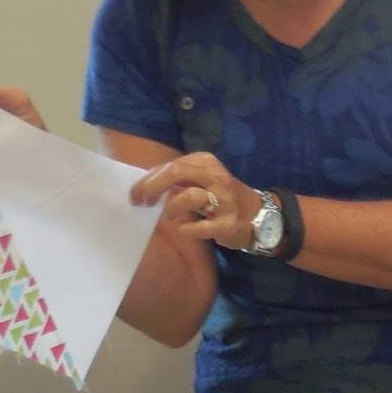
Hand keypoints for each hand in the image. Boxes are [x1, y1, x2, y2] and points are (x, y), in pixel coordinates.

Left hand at [129, 152, 258, 251]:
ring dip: (173, 208)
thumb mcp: (200, 179)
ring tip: (170, 216)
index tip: (135, 193)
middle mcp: (215, 176)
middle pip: (176, 173)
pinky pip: (200, 227)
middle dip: (153, 187)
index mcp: (205, 162)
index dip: (148, 180)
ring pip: (189, 197)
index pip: (170, 166)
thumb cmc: (220, 196)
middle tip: (142, 202)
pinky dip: (187, 229)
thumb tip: (144, 183)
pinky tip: (184, 229)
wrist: (256, 215)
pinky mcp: (228, 223)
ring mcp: (224, 200)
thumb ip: (176, 179)